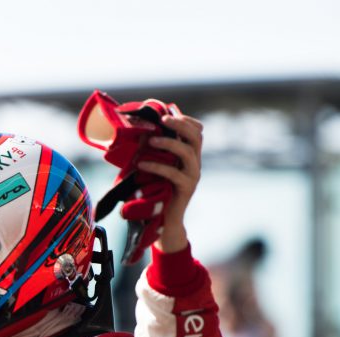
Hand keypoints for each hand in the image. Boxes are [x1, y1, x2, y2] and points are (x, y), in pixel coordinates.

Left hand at [138, 108, 203, 252]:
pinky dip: (158, 166)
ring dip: (170, 143)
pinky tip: (142, 163)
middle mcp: (195, 163)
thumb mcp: (155, 167)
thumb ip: (152, 150)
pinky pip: (174, 173)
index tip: (169, 111)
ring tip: (151, 140)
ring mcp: (193, 176)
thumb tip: (142, 129)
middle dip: (181, 124)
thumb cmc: (156, 191)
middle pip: (197, 136)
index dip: (186, 120)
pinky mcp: (185, 188)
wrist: (163, 221)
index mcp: (189, 155)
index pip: (197, 131)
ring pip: (189, 152)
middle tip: (163, 119)